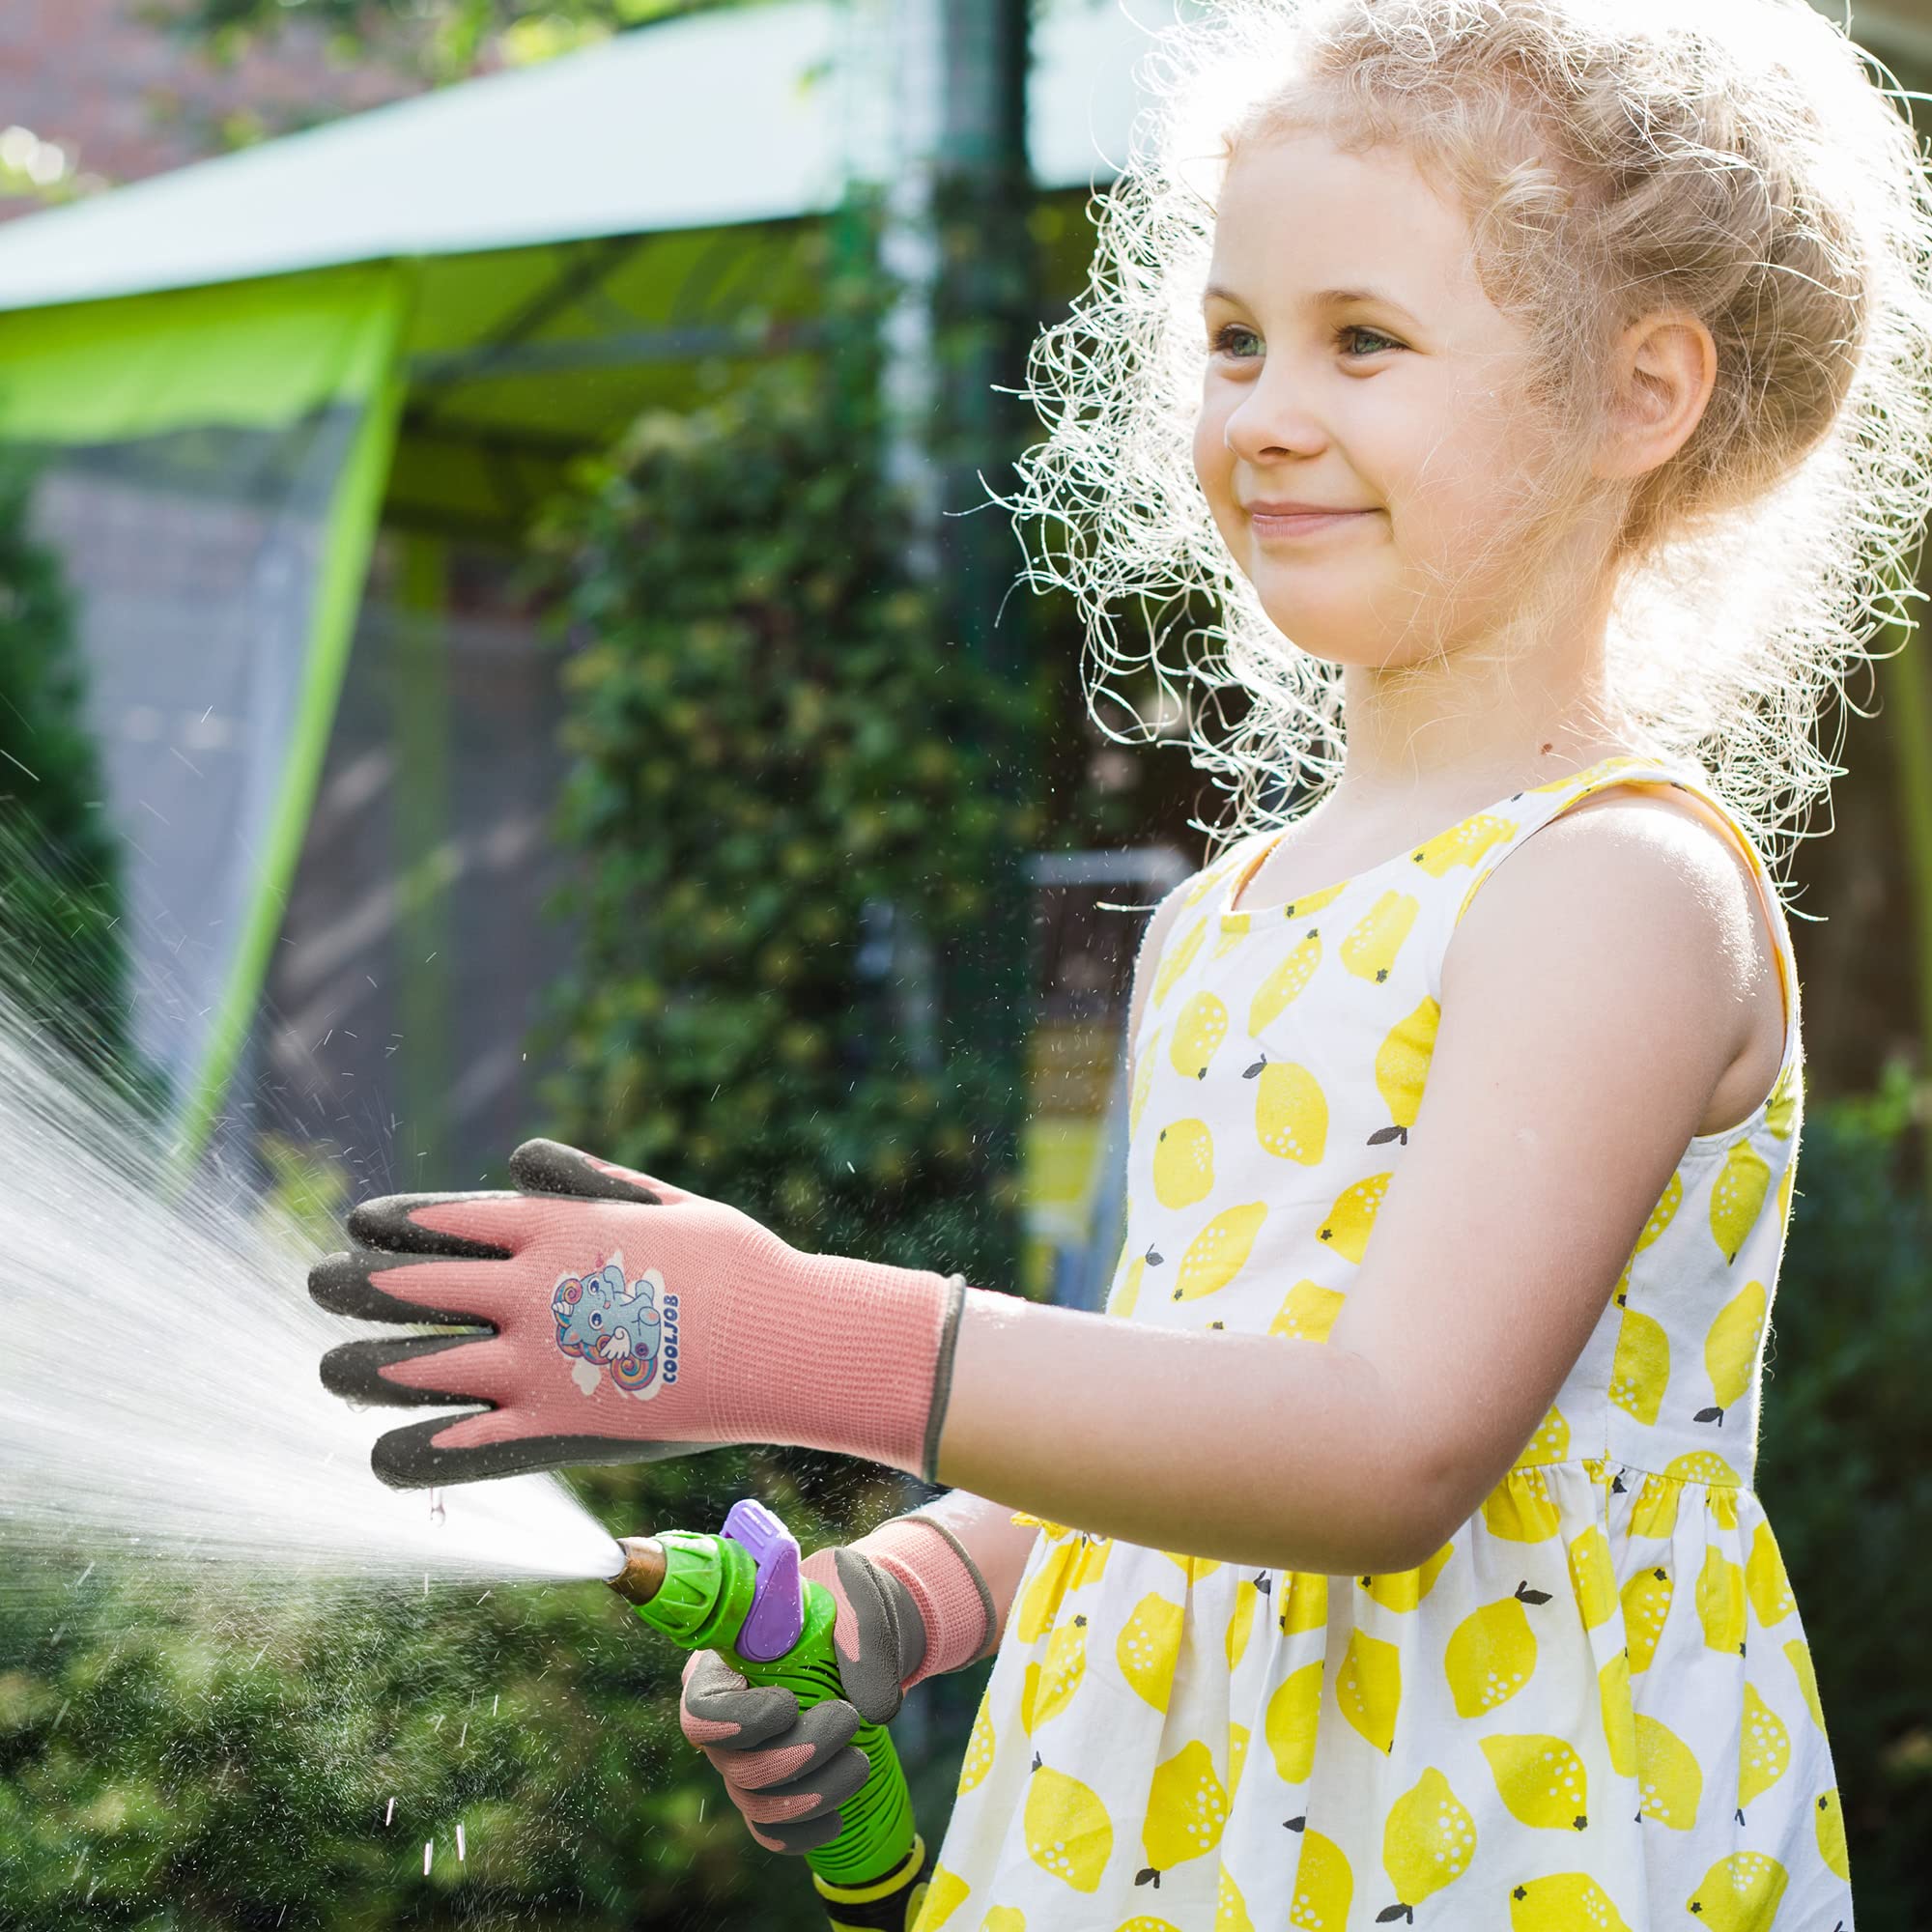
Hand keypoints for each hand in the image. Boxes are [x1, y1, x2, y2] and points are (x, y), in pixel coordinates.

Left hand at [309, 1139, 967, 1488]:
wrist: (791, 1340)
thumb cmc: (734, 1263)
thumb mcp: (659, 1202)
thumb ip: (582, 1182)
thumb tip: (518, 1162)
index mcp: (556, 1229)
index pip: (443, 1218)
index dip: (390, 1221)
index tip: (359, 1225)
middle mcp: (532, 1293)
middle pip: (409, 1287)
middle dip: (350, 1286)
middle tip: (319, 1286)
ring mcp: (539, 1365)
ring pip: (414, 1369)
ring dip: (358, 1369)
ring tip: (332, 1371)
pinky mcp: (557, 1431)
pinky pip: (461, 1448)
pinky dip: (411, 1453)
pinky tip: (382, 1455)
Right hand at [679, 1544, 926, 1854]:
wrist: (869, 1632)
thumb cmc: (847, 1601)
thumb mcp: (856, 1588)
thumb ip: (863, 1634)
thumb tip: (876, 1709)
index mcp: (723, 1664)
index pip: (701, 1711)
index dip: (738, 1722)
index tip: (789, 1705)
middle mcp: (725, 1720)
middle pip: (735, 1767)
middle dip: (798, 1756)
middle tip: (849, 1719)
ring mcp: (747, 1759)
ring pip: (757, 1805)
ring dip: (813, 1795)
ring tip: (861, 1761)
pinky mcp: (776, 1789)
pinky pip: (773, 1833)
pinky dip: (805, 1833)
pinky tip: (839, 1816)